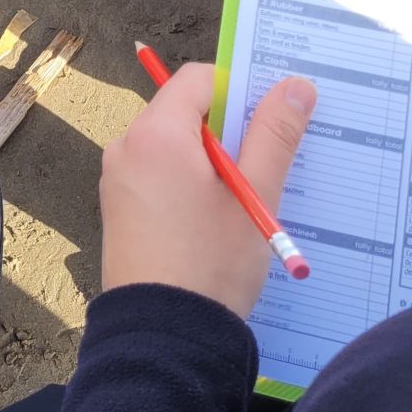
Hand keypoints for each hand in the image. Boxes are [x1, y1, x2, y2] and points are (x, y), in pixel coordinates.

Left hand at [101, 61, 314, 317]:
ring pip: (171, 145)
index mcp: (156, 133)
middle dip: (226, 128)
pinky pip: (156, 174)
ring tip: (242, 200)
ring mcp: (117, 178)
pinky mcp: (118, 207)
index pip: (196, 78)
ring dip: (209, 159)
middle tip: (264, 163)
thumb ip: (274, 134)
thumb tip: (294, 86)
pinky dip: (186, 182)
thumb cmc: (210, 262)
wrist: (162, 332)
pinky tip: (213, 219)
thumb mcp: (254, 195)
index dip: (237, 89)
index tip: (268, 119)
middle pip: (182, 111)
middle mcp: (126, 146)